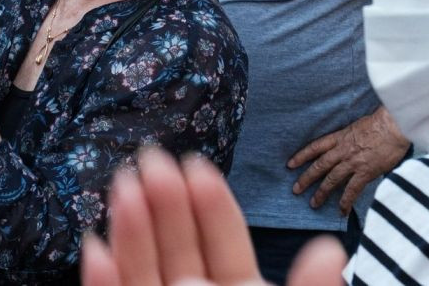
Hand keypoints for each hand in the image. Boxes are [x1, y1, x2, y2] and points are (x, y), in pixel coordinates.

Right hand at [82, 149, 346, 285]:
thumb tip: (333, 247)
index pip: (224, 242)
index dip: (212, 204)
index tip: (198, 164)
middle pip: (178, 246)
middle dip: (165, 201)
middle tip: (154, 155)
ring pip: (143, 268)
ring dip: (130, 228)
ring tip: (124, 183)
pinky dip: (104, 280)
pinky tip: (94, 247)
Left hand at [288, 107, 407, 215]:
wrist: (395, 126)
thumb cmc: (381, 122)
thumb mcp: (358, 126)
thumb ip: (349, 137)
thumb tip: (348, 144)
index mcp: (340, 137)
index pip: (315, 147)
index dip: (302, 156)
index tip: (290, 164)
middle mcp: (342, 150)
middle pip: (319, 166)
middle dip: (306, 178)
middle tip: (295, 190)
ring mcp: (353, 162)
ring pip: (332, 179)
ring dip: (321, 192)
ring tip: (313, 203)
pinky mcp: (365, 172)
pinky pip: (352, 190)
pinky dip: (345, 201)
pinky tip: (341, 210)